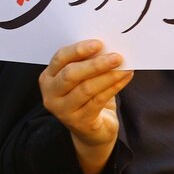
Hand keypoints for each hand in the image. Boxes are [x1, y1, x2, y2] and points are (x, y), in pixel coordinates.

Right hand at [39, 39, 133, 173]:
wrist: (91, 130)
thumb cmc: (87, 96)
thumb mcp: (82, 78)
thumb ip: (87, 63)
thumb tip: (109, 46)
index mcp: (49, 77)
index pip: (60, 58)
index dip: (79, 50)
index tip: (99, 44)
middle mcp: (51, 94)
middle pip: (71, 74)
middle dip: (95, 64)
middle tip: (116, 57)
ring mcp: (63, 110)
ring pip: (86, 88)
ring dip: (108, 76)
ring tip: (125, 67)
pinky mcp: (79, 122)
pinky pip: (98, 101)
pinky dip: (114, 87)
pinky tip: (125, 78)